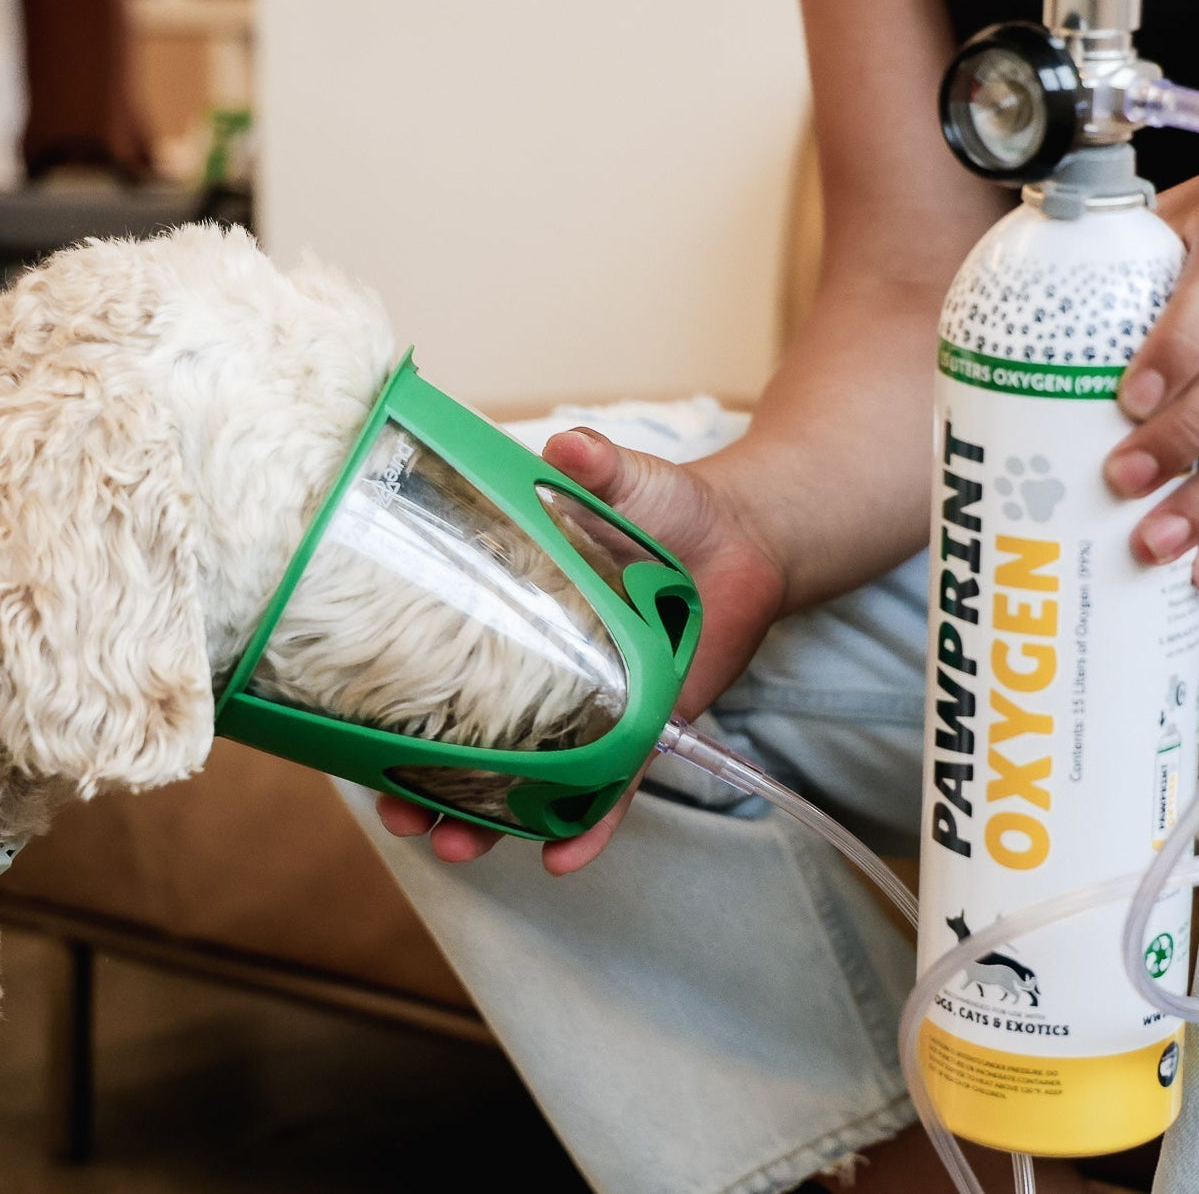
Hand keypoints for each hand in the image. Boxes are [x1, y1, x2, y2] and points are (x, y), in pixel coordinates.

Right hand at [378, 425, 785, 873]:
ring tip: (455, 848)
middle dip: (426, 785)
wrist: (741, 540)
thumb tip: (567, 446)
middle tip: (397, 814)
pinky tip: (563, 860)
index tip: (348, 734)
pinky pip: (613, 786)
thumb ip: (599, 468)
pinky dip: (590, 825)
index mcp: (515, 611)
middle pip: (469, 739)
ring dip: (490, 820)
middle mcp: (542, 668)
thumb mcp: (626, 482)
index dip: (393, 702)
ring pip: (528, 778)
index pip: (439, 663)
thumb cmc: (668, 509)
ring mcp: (591, 705)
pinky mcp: (645, 728)